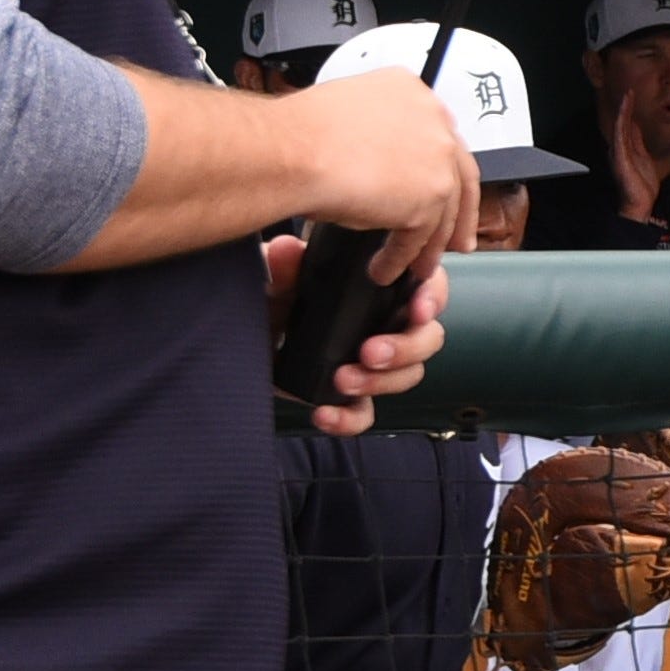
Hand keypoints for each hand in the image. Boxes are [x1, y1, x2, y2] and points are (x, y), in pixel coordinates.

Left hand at [267, 237, 450, 434]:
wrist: (237, 336)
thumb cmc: (268, 296)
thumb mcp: (272, 273)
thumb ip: (281, 263)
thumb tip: (287, 251)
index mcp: (378, 285)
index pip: (425, 284)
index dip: (433, 296)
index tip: (418, 309)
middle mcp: (383, 322)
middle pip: (426, 338)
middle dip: (406, 348)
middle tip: (371, 352)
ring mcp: (369, 362)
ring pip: (405, 377)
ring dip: (380, 382)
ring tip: (343, 380)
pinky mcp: (346, 395)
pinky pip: (364, 413)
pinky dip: (349, 419)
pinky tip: (324, 414)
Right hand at [283, 67, 483, 260]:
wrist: (288, 151)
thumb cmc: (298, 133)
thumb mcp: (347, 117)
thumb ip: (378, 135)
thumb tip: (381, 165)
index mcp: (411, 91)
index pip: (438, 136)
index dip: (440, 169)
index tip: (441, 189)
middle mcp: (433, 119)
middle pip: (458, 174)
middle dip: (458, 214)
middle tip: (456, 240)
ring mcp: (436, 158)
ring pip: (443, 211)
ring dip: (428, 246)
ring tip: (415, 267)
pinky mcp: (430, 195)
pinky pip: (419, 236)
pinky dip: (401, 258)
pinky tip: (385, 269)